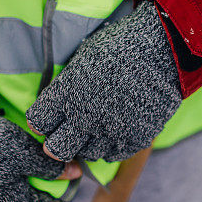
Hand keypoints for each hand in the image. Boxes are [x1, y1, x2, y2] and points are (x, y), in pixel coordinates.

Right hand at [0, 108, 80, 201]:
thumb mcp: (24, 152)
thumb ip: (51, 166)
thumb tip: (76, 173)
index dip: (65, 186)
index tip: (69, 165)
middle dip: (47, 182)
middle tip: (51, 158)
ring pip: (23, 194)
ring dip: (32, 178)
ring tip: (32, 156)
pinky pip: (8, 189)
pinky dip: (15, 176)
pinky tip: (15, 159)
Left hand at [26, 0, 181, 162]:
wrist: (164, 49)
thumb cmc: (121, 46)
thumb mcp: (83, 58)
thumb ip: (66, 86)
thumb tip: (56, 105)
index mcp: (67, 91)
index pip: (38, 121)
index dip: (41, 121)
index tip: (48, 118)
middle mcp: (84, 115)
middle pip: (56, 149)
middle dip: (56, 143)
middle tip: (66, 133)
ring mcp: (109, 130)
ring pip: (86, 154)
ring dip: (87, 143)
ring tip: (96, 126)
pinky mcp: (133, 138)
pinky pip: (112, 155)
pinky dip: (110, 146)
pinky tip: (114, 129)